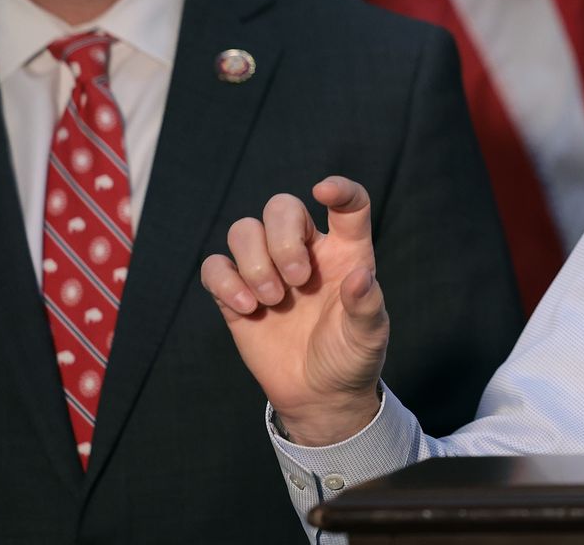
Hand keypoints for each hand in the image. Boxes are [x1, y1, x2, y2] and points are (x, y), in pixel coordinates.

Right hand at [200, 177, 387, 445]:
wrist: (319, 395)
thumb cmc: (351, 358)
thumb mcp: (369, 337)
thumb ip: (367, 306)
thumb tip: (361, 276)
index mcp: (346, 253)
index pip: (347, 205)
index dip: (339, 188)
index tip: (324, 191)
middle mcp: (305, 252)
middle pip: (281, 207)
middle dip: (282, 238)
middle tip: (297, 280)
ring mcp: (268, 270)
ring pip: (243, 229)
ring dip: (253, 260)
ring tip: (271, 300)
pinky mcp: (237, 294)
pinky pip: (215, 265)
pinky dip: (224, 281)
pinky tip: (246, 309)